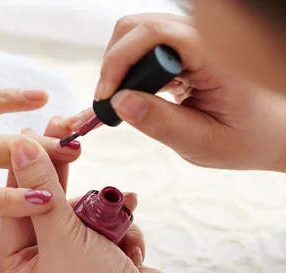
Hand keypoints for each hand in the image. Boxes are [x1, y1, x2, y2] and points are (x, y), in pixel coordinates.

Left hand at [0, 134, 246, 272]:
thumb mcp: (63, 237)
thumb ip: (42, 188)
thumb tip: (21, 145)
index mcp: (15, 271)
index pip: (14, 208)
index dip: (24, 170)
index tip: (31, 133)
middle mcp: (40, 268)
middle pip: (49, 208)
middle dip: (67, 183)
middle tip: (70, 136)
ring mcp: (74, 266)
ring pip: (84, 215)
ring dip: (103, 213)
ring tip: (117, 212)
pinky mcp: (104, 263)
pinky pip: (107, 229)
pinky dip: (121, 230)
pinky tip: (131, 241)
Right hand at [63, 13, 285, 171]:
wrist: (273, 131)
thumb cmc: (246, 138)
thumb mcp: (203, 142)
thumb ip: (161, 124)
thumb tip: (120, 102)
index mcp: (214, 55)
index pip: (154, 34)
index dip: (120, 61)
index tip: (107, 98)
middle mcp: (203, 37)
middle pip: (138, 27)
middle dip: (114, 63)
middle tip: (109, 103)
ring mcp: (193, 40)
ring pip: (136, 34)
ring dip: (120, 67)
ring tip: (122, 103)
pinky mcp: (184, 48)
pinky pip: (145, 47)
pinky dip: (129, 70)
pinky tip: (134, 96)